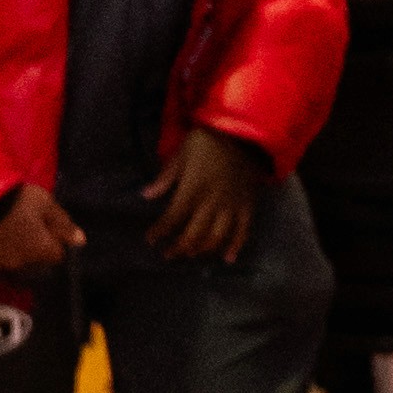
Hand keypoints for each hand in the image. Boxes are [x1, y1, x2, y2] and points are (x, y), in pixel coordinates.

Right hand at [0, 181, 86, 279]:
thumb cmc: (16, 200)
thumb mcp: (45, 204)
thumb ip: (63, 223)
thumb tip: (81, 241)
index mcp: (40, 249)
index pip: (56, 254)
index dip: (54, 240)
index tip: (46, 225)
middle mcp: (21, 262)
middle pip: (33, 257)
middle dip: (32, 244)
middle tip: (24, 221)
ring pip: (12, 257)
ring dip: (12, 246)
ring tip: (4, 224)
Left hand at [146, 121, 263, 266]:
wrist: (243, 133)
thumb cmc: (208, 141)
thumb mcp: (182, 152)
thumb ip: (165, 176)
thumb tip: (145, 195)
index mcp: (193, 189)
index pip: (172, 218)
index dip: (160, 231)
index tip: (150, 239)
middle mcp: (211, 203)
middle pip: (193, 234)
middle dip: (178, 247)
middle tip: (168, 254)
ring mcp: (231, 206)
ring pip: (216, 237)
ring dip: (201, 249)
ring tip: (190, 254)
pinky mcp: (247, 206)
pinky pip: (243, 231)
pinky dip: (236, 246)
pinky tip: (228, 258)